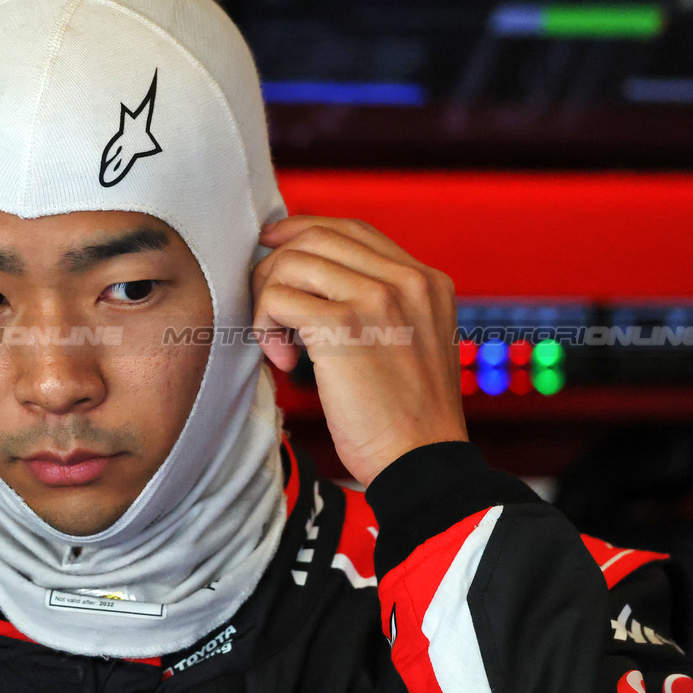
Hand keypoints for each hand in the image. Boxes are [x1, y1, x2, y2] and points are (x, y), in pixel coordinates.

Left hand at [252, 216, 467, 486]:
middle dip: (275, 269)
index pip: (351, 230)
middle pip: (314, 238)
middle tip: (269, 315)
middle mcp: (407, 280)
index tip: (271, 248)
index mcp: (426, 280)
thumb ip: (380, 305)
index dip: (302, 231)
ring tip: (278, 345)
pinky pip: (278, 299)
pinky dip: (266, 328)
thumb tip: (313, 275)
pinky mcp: (345, 325)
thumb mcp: (411, 343)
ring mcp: (377, 298)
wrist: (420, 463)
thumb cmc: (406, 417)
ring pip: (290, 263)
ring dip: (266, 301)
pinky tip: (283, 363)